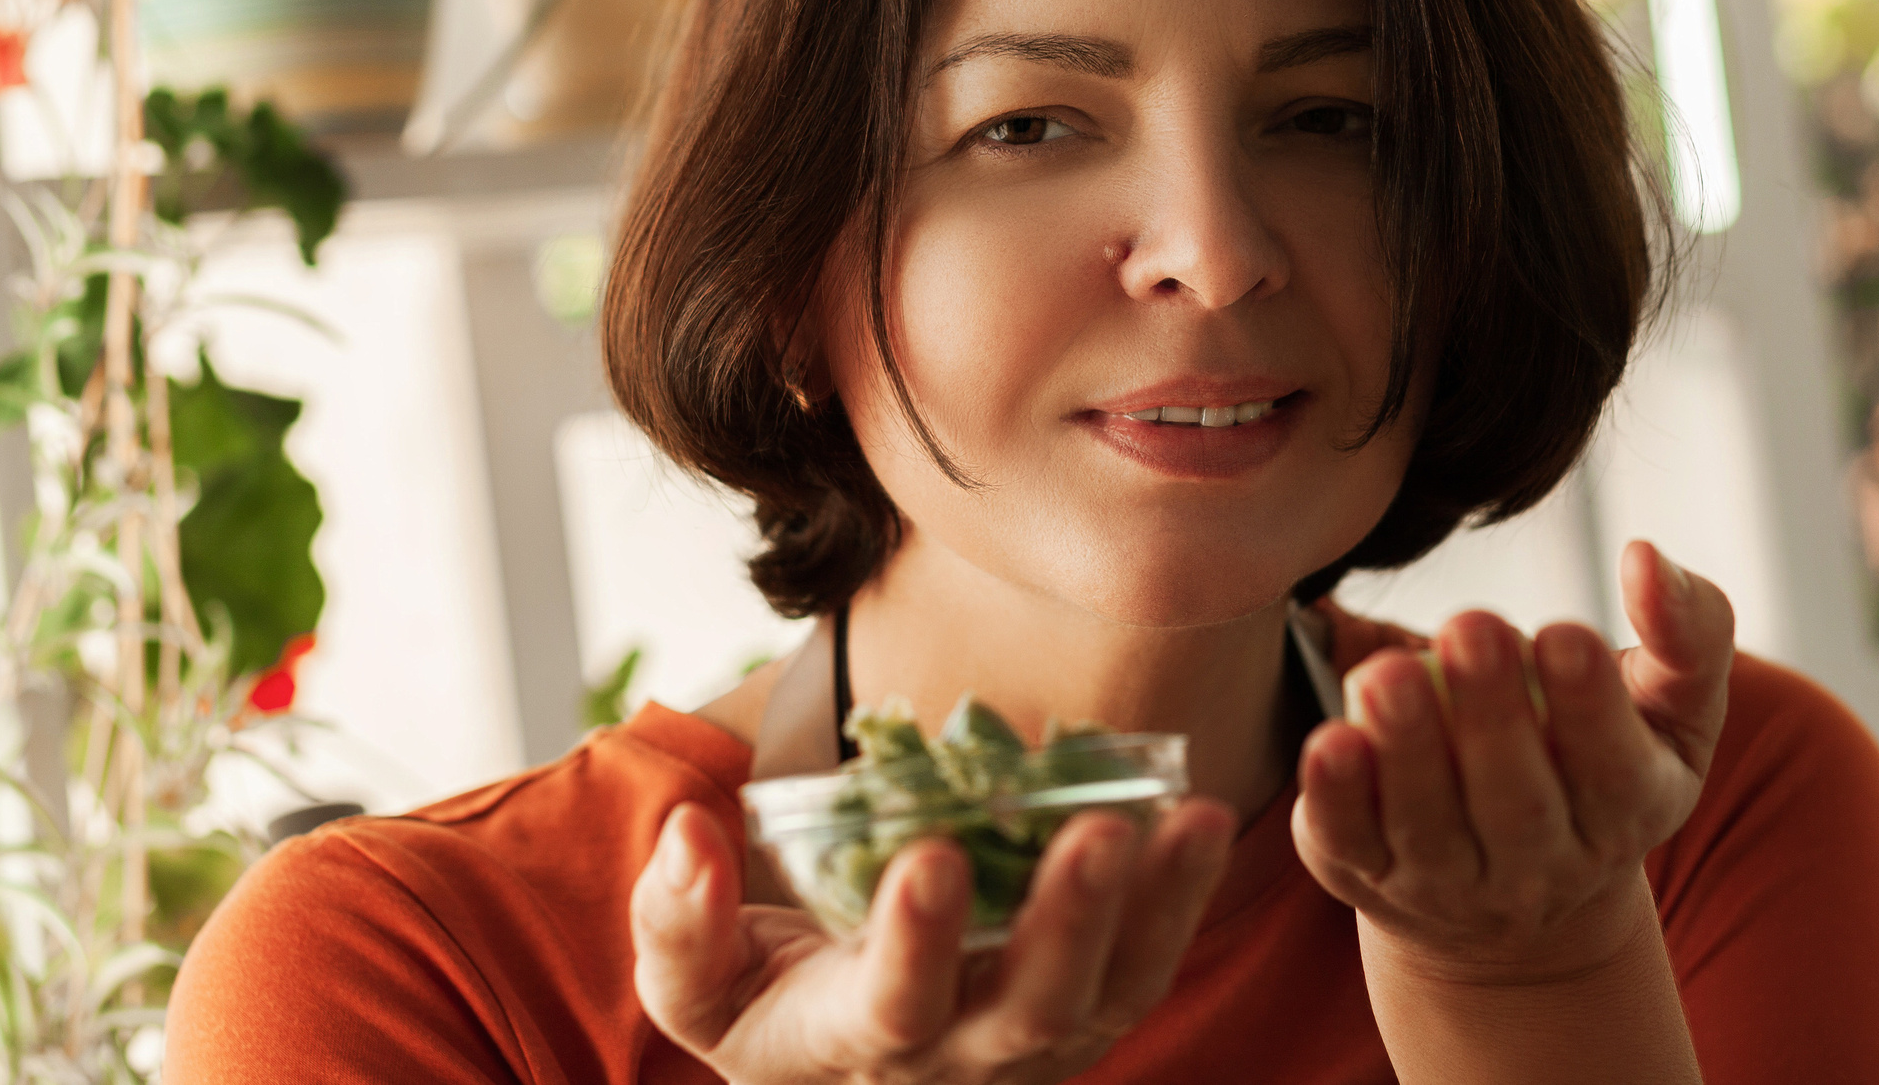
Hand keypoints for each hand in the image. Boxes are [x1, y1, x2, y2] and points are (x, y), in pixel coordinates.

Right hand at [633, 795, 1235, 1083]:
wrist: (836, 1066)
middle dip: (1069, 920)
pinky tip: (1201, 819)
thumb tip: (687, 836)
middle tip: (1100, 829)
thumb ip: (677, 922)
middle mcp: (964, 1057)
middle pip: (1033, 1008)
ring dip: (1157, 907)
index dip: (915, 941)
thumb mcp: (692, 983)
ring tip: (1186, 819)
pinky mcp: (1091, 1008)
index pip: (897, 1004)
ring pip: (1114, 993)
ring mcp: (1039, 1041)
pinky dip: (1181, 897)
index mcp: (857, 1043)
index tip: (929, 856)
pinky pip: (1147, 964)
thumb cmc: (763, 1004)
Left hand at [1291, 541, 1733, 986]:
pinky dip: (1338, 799)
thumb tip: (1646, 555)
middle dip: (1492, 715)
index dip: (1592, 706)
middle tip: (1468, 623)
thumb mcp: (1674, 705)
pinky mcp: (1370, 875)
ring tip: (1387, 675)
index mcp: (1628, 812)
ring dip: (1409, 752)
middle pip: (1516, 802)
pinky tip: (1329, 741)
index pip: (1614, 770)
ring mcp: (1450, 883)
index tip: (1563, 632)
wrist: (1518, 898)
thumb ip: (1688, 630)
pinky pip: (1350, 844)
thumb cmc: (1600, 757)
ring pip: (1429, 827)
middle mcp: (1542, 866)